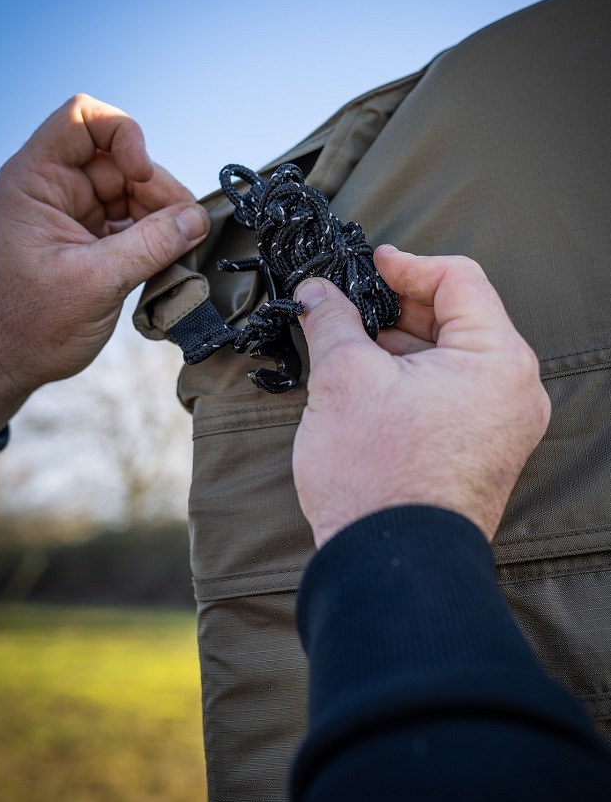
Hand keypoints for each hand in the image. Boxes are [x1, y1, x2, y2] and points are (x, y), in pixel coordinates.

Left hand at [0, 94, 209, 432]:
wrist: (4, 364)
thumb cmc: (27, 325)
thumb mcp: (96, 282)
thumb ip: (151, 245)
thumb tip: (197, 219)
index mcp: (35, 181)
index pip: (82, 119)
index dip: (123, 136)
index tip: (142, 175)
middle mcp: (54, 188)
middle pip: (120, 160)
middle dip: (157, 192)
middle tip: (185, 231)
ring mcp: (73, 213)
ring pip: (133, 192)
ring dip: (162, 219)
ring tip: (178, 254)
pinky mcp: (89, 239)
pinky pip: (132, 222)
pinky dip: (154, 239)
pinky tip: (167, 264)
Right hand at [292, 246, 550, 545]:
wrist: (389, 567)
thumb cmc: (377, 477)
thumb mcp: (343, 378)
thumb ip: (331, 319)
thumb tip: (317, 291)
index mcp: (497, 359)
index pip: (459, 279)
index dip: (406, 265)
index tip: (368, 266)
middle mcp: (514, 390)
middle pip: (458, 317)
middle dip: (399, 308)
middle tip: (349, 307)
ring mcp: (503, 425)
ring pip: (451, 357)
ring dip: (401, 345)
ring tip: (350, 349)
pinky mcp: (483, 451)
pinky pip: (452, 393)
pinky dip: (413, 378)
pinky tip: (368, 385)